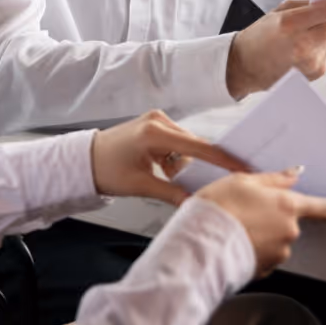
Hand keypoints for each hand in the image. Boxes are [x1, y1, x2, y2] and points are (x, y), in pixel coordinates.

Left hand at [90, 111, 249, 204]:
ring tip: (171, 179)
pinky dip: (176, 159)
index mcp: (154, 133)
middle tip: (214, 182)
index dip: (221, 158)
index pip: (197, 146)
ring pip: (186, 146)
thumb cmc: (106, 169)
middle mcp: (158, 121)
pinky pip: (176, 143)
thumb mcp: (140, 185)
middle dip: (201, 165)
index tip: (240, 166)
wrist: (84, 159)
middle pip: (194, 145)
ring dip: (184, 164)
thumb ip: (171, 193)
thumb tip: (195, 204)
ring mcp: (156, 121)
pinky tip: (167, 172)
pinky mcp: (155, 125)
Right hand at [196, 169, 325, 275]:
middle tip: (242, 211)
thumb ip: (272, 179)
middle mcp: (289, 231)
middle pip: (288, 222)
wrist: (200, 244)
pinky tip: (233, 242)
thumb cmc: (218, 207)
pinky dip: (251, 250)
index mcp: (288, 205)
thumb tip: (294, 174)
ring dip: (259, 235)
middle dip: (271, 218)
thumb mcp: (242, 180)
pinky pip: (262, 256)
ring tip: (233, 227)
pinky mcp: (265, 269)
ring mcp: (279, 253)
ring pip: (274, 240)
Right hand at [226, 0, 325, 98]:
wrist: (244, 68)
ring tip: (304, 33)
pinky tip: (303, 47)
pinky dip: (321, 44)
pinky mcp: (316, 72)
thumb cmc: (258, 39)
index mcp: (290, 25)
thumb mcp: (278, 13)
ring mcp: (310, 62)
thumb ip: (305, 6)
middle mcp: (302, 45)